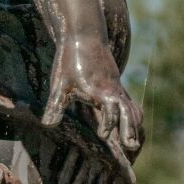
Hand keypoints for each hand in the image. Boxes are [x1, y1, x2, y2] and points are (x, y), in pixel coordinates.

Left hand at [43, 34, 143, 183]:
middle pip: (129, 113)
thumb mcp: (60, 83)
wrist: (84, 35)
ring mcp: (118, 89)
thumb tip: (48, 125)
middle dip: (131, 130)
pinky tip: (132, 128)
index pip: (111, 110)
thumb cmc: (71, 59)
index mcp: (102, 91)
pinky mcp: (117, 87)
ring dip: (135, 127)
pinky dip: (134, 117)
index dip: (109, 124)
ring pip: (133, 110)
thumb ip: (56, 105)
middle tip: (132, 148)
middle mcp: (114, 91)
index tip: (103, 137)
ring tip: (135, 146)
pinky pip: (132, 105)